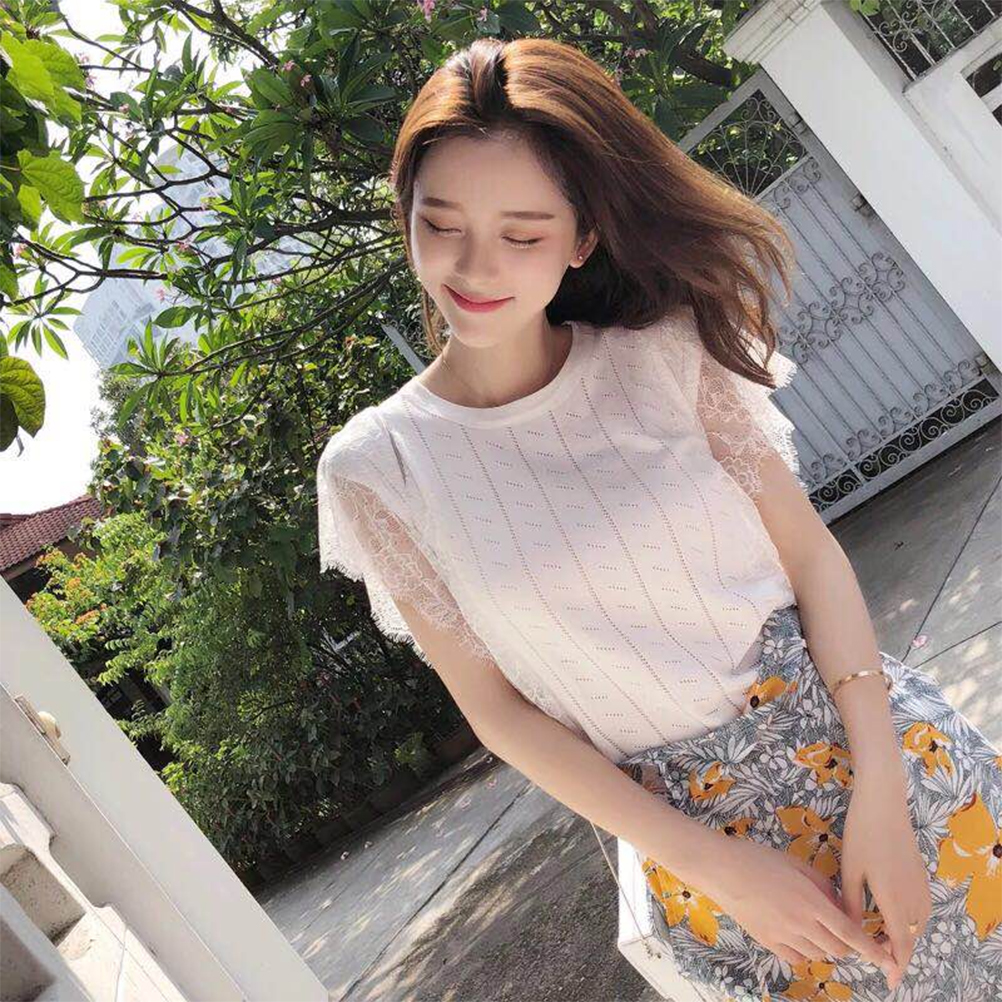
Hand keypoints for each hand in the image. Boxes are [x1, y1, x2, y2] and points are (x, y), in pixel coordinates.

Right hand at [701, 834, 895, 979]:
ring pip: (818, 955)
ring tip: (814, 924)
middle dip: (847, 943)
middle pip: (838, 948)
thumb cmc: (758, 858)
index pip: (851, 933)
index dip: (873, 950)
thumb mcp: (796, 863)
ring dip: (825, 945)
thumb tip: (838, 903)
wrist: (721, 869)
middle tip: (840, 926)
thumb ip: (822, 885)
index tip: (890, 961)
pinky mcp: (768, 942)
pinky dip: (804, 951)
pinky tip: (797, 934)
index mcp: (811, 901)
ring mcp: (783, 936)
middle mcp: (801, 923)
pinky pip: (796, 958)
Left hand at [840, 768, 932, 989]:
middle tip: (876, 961)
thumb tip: (853, 932)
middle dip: (896, 953)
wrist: (884, 803)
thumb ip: (853, 906)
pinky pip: (918, 910)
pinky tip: (890, 917)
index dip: (894, 966)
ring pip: (916, 925)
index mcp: (895, 901)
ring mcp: (921, 887)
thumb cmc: (862, 835)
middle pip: (910, 938)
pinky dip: (907, 921)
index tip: (887, 983)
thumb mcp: (851, 872)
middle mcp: (914, 899)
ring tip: (879, 941)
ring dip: (902, 937)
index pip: (899, 946)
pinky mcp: (921, 877)